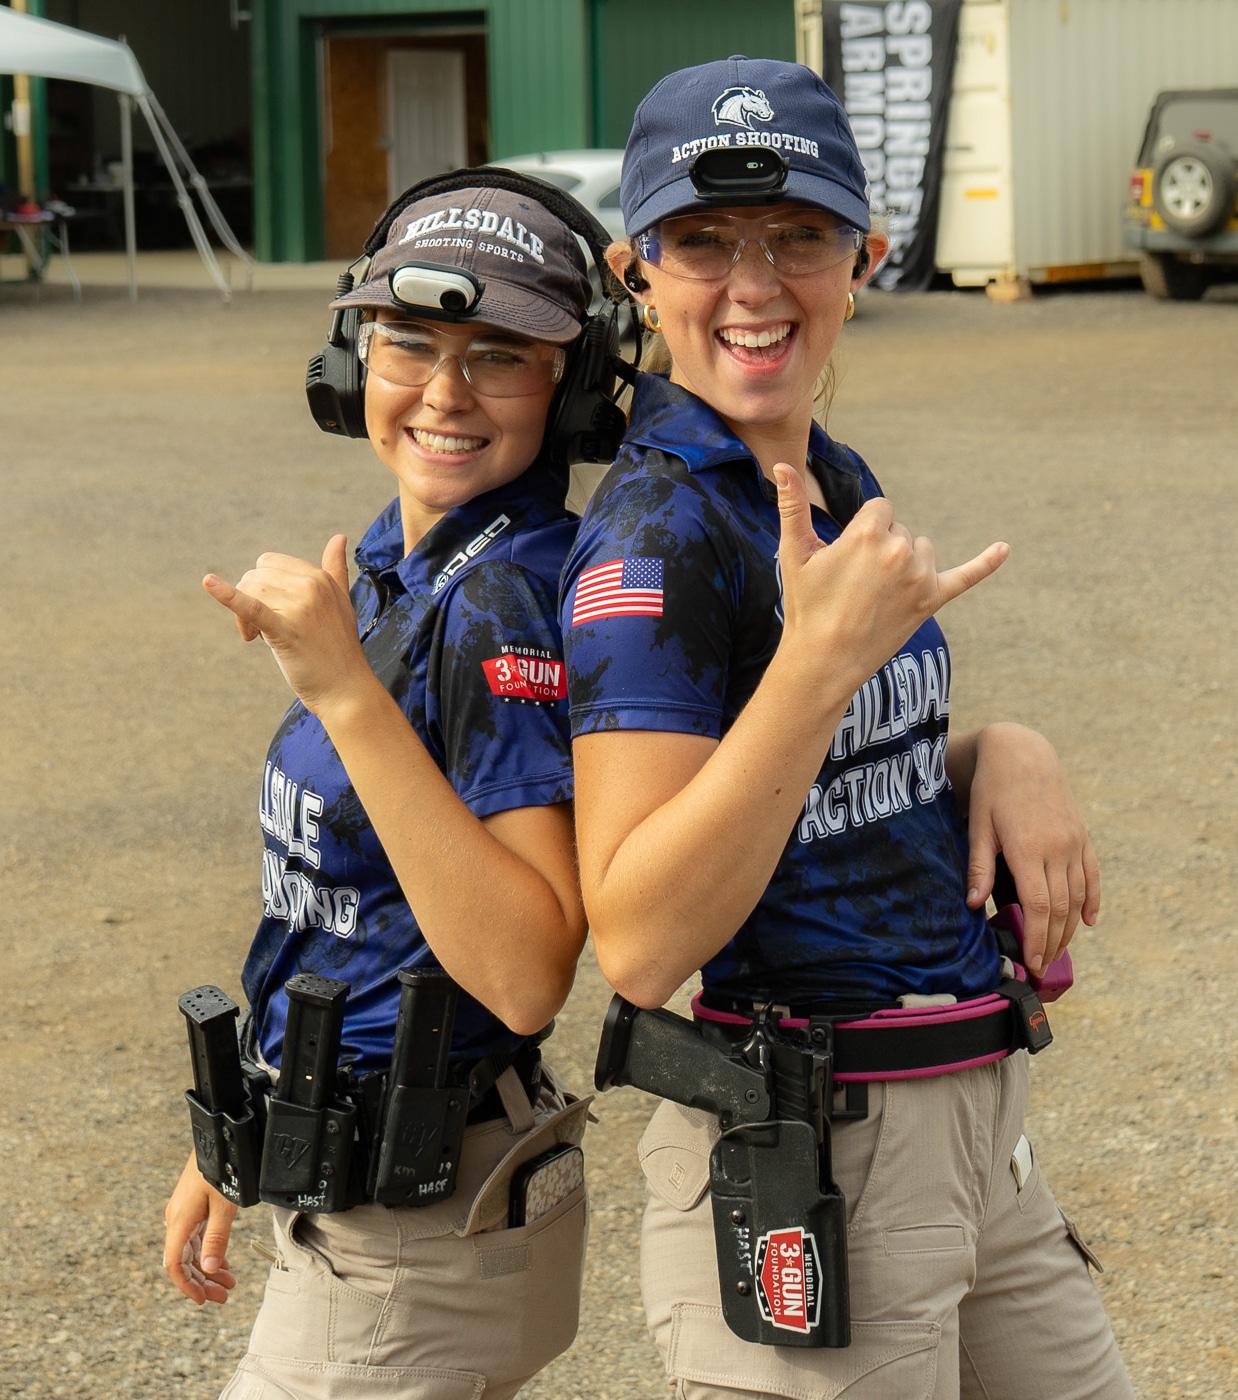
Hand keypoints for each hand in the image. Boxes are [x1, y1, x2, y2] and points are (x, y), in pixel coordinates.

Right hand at [164, 1152, 238, 1304]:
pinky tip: (222, 1261)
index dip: (188, 1286)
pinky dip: (208, 1251)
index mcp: (179, 1221)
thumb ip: (216, 1237)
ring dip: (208, 1268)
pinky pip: (196, 1237)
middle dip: (202, 1282)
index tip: (204, 1300)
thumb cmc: (221, 1167)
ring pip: (191, 1250)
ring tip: (228, 1282)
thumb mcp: (224, 1204)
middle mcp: (176, 1219)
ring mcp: (183, 1212)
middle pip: (183, 1261)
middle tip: (223, 1296)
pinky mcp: (192, 1205)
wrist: (217, 1137)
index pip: (175, 1266)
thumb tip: (208, 1270)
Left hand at [203, 535, 369, 712]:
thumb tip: (339, 536)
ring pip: (249, 592)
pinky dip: (227, 595)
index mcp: (321, 577)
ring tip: (257, 638)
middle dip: (249, 600)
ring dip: (243, 617)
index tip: (272, 612)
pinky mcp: (286, 631)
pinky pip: (251, 607)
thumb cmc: (339, 647)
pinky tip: (209, 583)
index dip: (262, 587)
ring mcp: (300, 607)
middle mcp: (311, 586)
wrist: (346, 688)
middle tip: (260, 632)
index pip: (269, 564)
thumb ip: (336, 568)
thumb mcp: (341, 601)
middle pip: (255, 576)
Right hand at [773, 465, 1008, 695]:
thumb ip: (791, 505)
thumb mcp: (794, 553)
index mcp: (868, 533)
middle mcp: (900, 550)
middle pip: (899, 530)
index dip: (861, 532)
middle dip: (880, 549)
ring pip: (921, 549)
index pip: (880, 509)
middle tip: (855, 585)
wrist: (824, 660)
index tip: (845, 559)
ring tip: (877, 593)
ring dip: (905, 562)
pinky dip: (987, 562)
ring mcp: (920, 577)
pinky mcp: (932, 600)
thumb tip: (779, 467)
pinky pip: (967, 575)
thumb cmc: (806, 605)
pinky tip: (1005, 548)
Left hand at [961, 723, 1099, 971]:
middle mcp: (1057, 848)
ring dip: (1070, 928)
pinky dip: (1093, 900)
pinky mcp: (1082, 835)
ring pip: (1078, 896)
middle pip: (1061, 908)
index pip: (1039, 907)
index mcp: (1028, 849)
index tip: (1032, 964)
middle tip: (1041, 968)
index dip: (1038, 939)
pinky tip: (1088, 922)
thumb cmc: (992, 789)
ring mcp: (1073, 842)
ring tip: (1057, 951)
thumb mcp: (979, 825)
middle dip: (1052, 942)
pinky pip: (1093, 874)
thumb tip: (974, 906)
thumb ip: (979, 866)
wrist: (1022, 753)